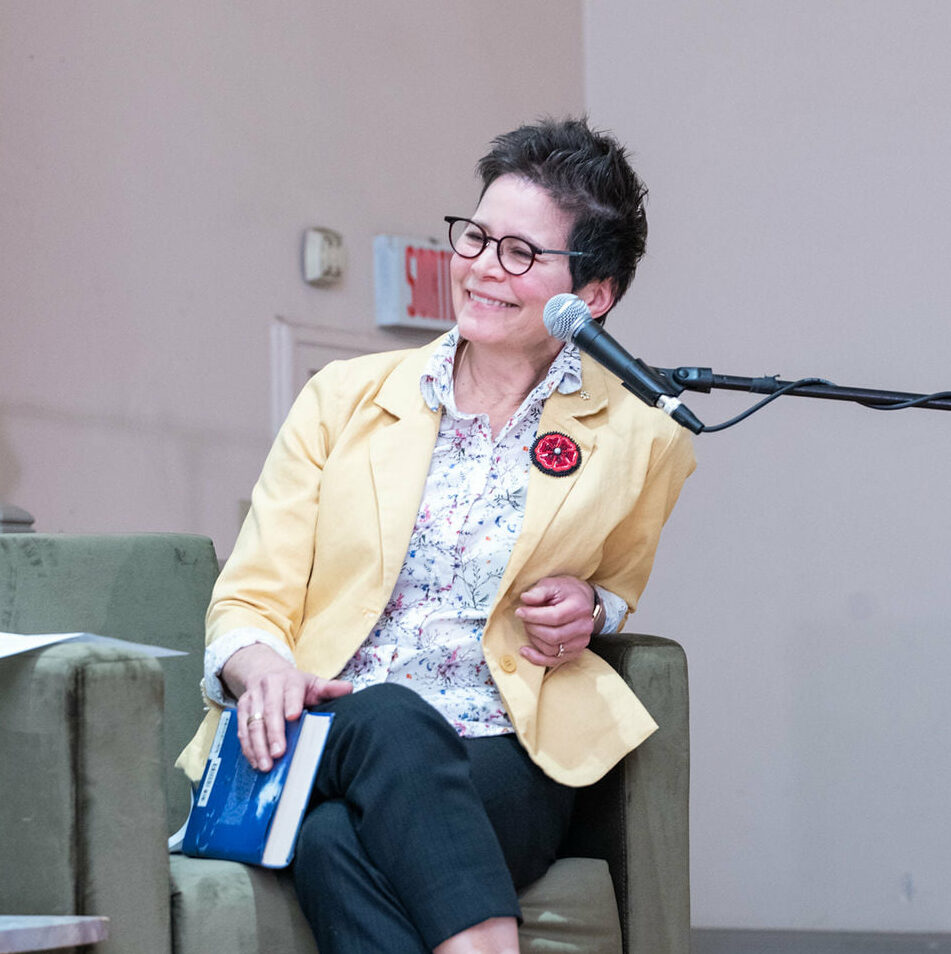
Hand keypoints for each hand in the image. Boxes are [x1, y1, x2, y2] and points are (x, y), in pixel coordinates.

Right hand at [221, 643, 351, 770]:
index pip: (291, 692)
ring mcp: (252, 698)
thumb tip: (348, 689)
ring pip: (253, 723)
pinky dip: (248, 748)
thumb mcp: (312, 682)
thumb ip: (329, 688)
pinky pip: (242, 730)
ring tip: (265, 765)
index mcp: (289, 680)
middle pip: (270, 711)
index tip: (293, 717)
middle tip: (278, 753)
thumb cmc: (293, 684)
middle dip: (273, 733)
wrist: (264, 671)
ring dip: (258, 746)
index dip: (292, 704)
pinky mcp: (241, 709)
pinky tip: (254, 761)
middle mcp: (268, 687)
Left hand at [515, 575, 595, 668]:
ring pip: (551, 649)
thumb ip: (539, 591)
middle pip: (553, 636)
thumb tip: (525, 598)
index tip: (519, 612)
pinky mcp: (575, 652)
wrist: (583, 601)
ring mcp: (581, 642)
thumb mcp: (552, 584)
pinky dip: (537, 658)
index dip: (534, 616)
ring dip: (534, 640)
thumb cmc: (566, 592)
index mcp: (579, 607)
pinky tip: (525, 651)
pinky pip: (553, 661)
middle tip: (524, 619)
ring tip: (528, 628)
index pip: (555, 617)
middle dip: (533, 628)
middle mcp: (583, 627)